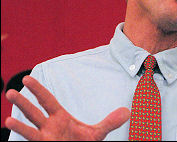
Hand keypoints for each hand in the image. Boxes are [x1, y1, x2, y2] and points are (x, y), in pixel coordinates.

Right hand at [5, 76, 129, 140]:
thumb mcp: (97, 134)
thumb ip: (110, 122)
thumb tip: (128, 112)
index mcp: (60, 117)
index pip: (47, 100)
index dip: (38, 89)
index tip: (28, 77)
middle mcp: (49, 126)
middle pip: (35, 111)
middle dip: (23, 101)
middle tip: (9, 90)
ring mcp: (45, 138)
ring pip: (30, 126)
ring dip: (19, 120)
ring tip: (7, 115)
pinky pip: (31, 139)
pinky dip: (22, 133)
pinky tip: (11, 124)